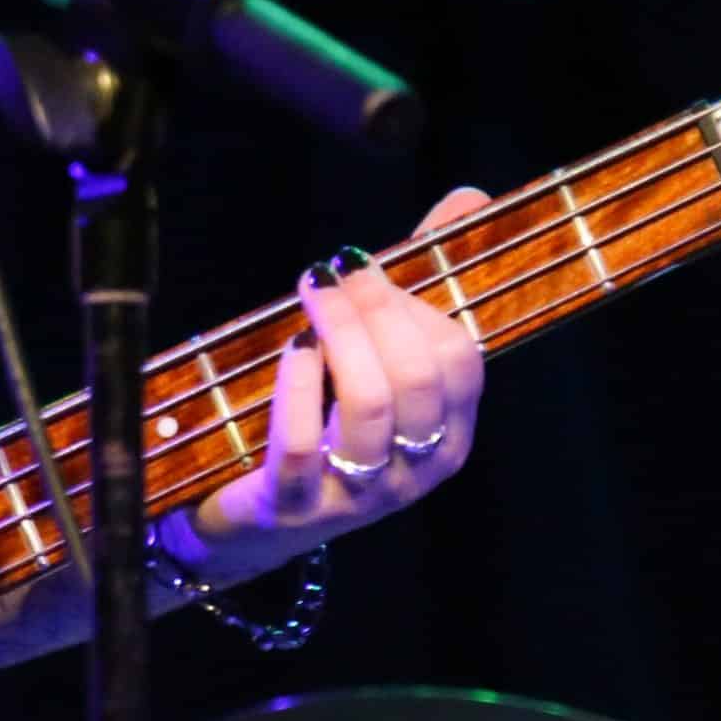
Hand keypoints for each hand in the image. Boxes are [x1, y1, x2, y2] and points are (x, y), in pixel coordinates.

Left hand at [185, 189, 493, 567]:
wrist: (250, 522)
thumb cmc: (321, 422)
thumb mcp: (375, 357)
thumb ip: (419, 283)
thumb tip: (469, 198)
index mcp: (447, 436)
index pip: (460, 360)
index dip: (420, 302)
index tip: (374, 263)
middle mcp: (415, 472)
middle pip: (417, 374)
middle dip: (378, 307)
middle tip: (337, 269)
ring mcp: (359, 495)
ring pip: (370, 402)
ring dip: (339, 332)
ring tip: (311, 291)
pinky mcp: (296, 508)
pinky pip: (304, 441)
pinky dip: (297, 384)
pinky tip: (292, 350)